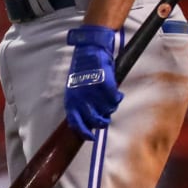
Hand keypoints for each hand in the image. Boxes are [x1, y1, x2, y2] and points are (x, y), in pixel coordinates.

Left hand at [64, 25, 122, 139]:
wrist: (89, 50)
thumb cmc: (82, 70)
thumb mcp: (75, 88)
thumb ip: (79, 103)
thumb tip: (87, 119)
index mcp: (71, 98)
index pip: (75, 122)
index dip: (84, 132)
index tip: (91, 137)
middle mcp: (81, 97)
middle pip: (94, 120)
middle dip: (101, 121)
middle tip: (105, 119)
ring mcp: (93, 91)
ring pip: (106, 110)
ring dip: (110, 107)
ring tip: (110, 100)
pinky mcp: (104, 84)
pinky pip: (114, 99)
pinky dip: (117, 98)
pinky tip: (116, 94)